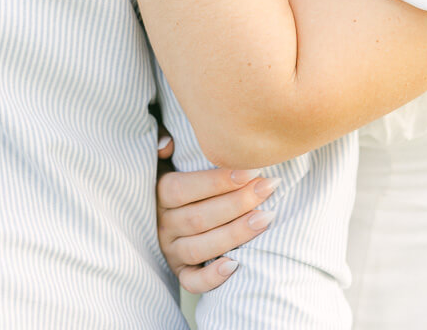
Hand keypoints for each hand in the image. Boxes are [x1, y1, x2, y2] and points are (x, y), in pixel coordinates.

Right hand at [156, 141, 277, 293]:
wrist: (168, 211)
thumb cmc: (179, 174)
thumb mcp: (163, 157)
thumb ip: (162, 145)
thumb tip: (167, 144)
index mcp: (158, 194)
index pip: (183, 188)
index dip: (217, 181)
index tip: (250, 170)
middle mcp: (162, 224)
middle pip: (198, 217)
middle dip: (237, 203)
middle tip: (268, 188)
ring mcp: (170, 251)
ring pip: (200, 248)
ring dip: (235, 234)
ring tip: (266, 218)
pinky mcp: (180, 272)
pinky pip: (192, 282)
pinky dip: (212, 278)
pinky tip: (235, 266)